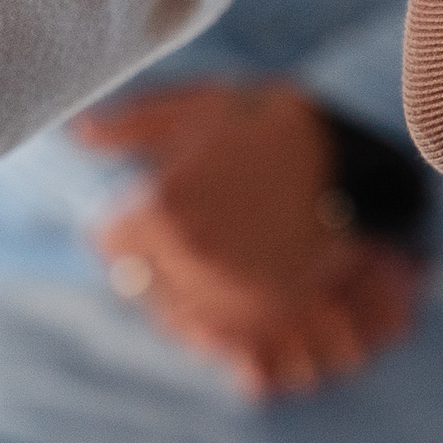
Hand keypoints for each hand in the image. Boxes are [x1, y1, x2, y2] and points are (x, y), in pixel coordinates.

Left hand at [77, 84, 420, 398]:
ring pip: (179, 316)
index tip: (140, 217)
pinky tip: (234, 294)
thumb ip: (137, 121)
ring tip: (211, 266)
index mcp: (164, 206)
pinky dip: (221, 326)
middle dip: (152, 266)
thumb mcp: (208, 105)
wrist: (364, 159)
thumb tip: (79, 135)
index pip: (111, 242)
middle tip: (183, 237)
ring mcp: (231, 291)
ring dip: (184, 298)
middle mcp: (189, 258)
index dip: (123, 229)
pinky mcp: (271, 315)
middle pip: (141, 285)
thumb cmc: (281, 124)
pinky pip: (221, 338)